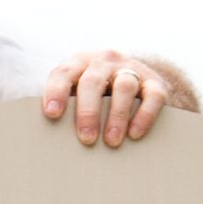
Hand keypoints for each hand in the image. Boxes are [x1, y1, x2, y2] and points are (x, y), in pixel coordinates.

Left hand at [41, 51, 171, 146]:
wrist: (134, 81)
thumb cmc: (93, 97)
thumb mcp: (76, 94)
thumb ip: (64, 107)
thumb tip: (48, 139)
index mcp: (79, 64)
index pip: (63, 74)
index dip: (56, 92)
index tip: (52, 114)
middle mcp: (104, 62)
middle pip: (92, 82)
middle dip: (88, 112)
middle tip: (86, 138)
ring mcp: (130, 69)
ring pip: (124, 87)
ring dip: (117, 115)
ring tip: (112, 141)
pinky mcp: (155, 82)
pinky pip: (152, 95)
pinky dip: (144, 115)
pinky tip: (135, 134)